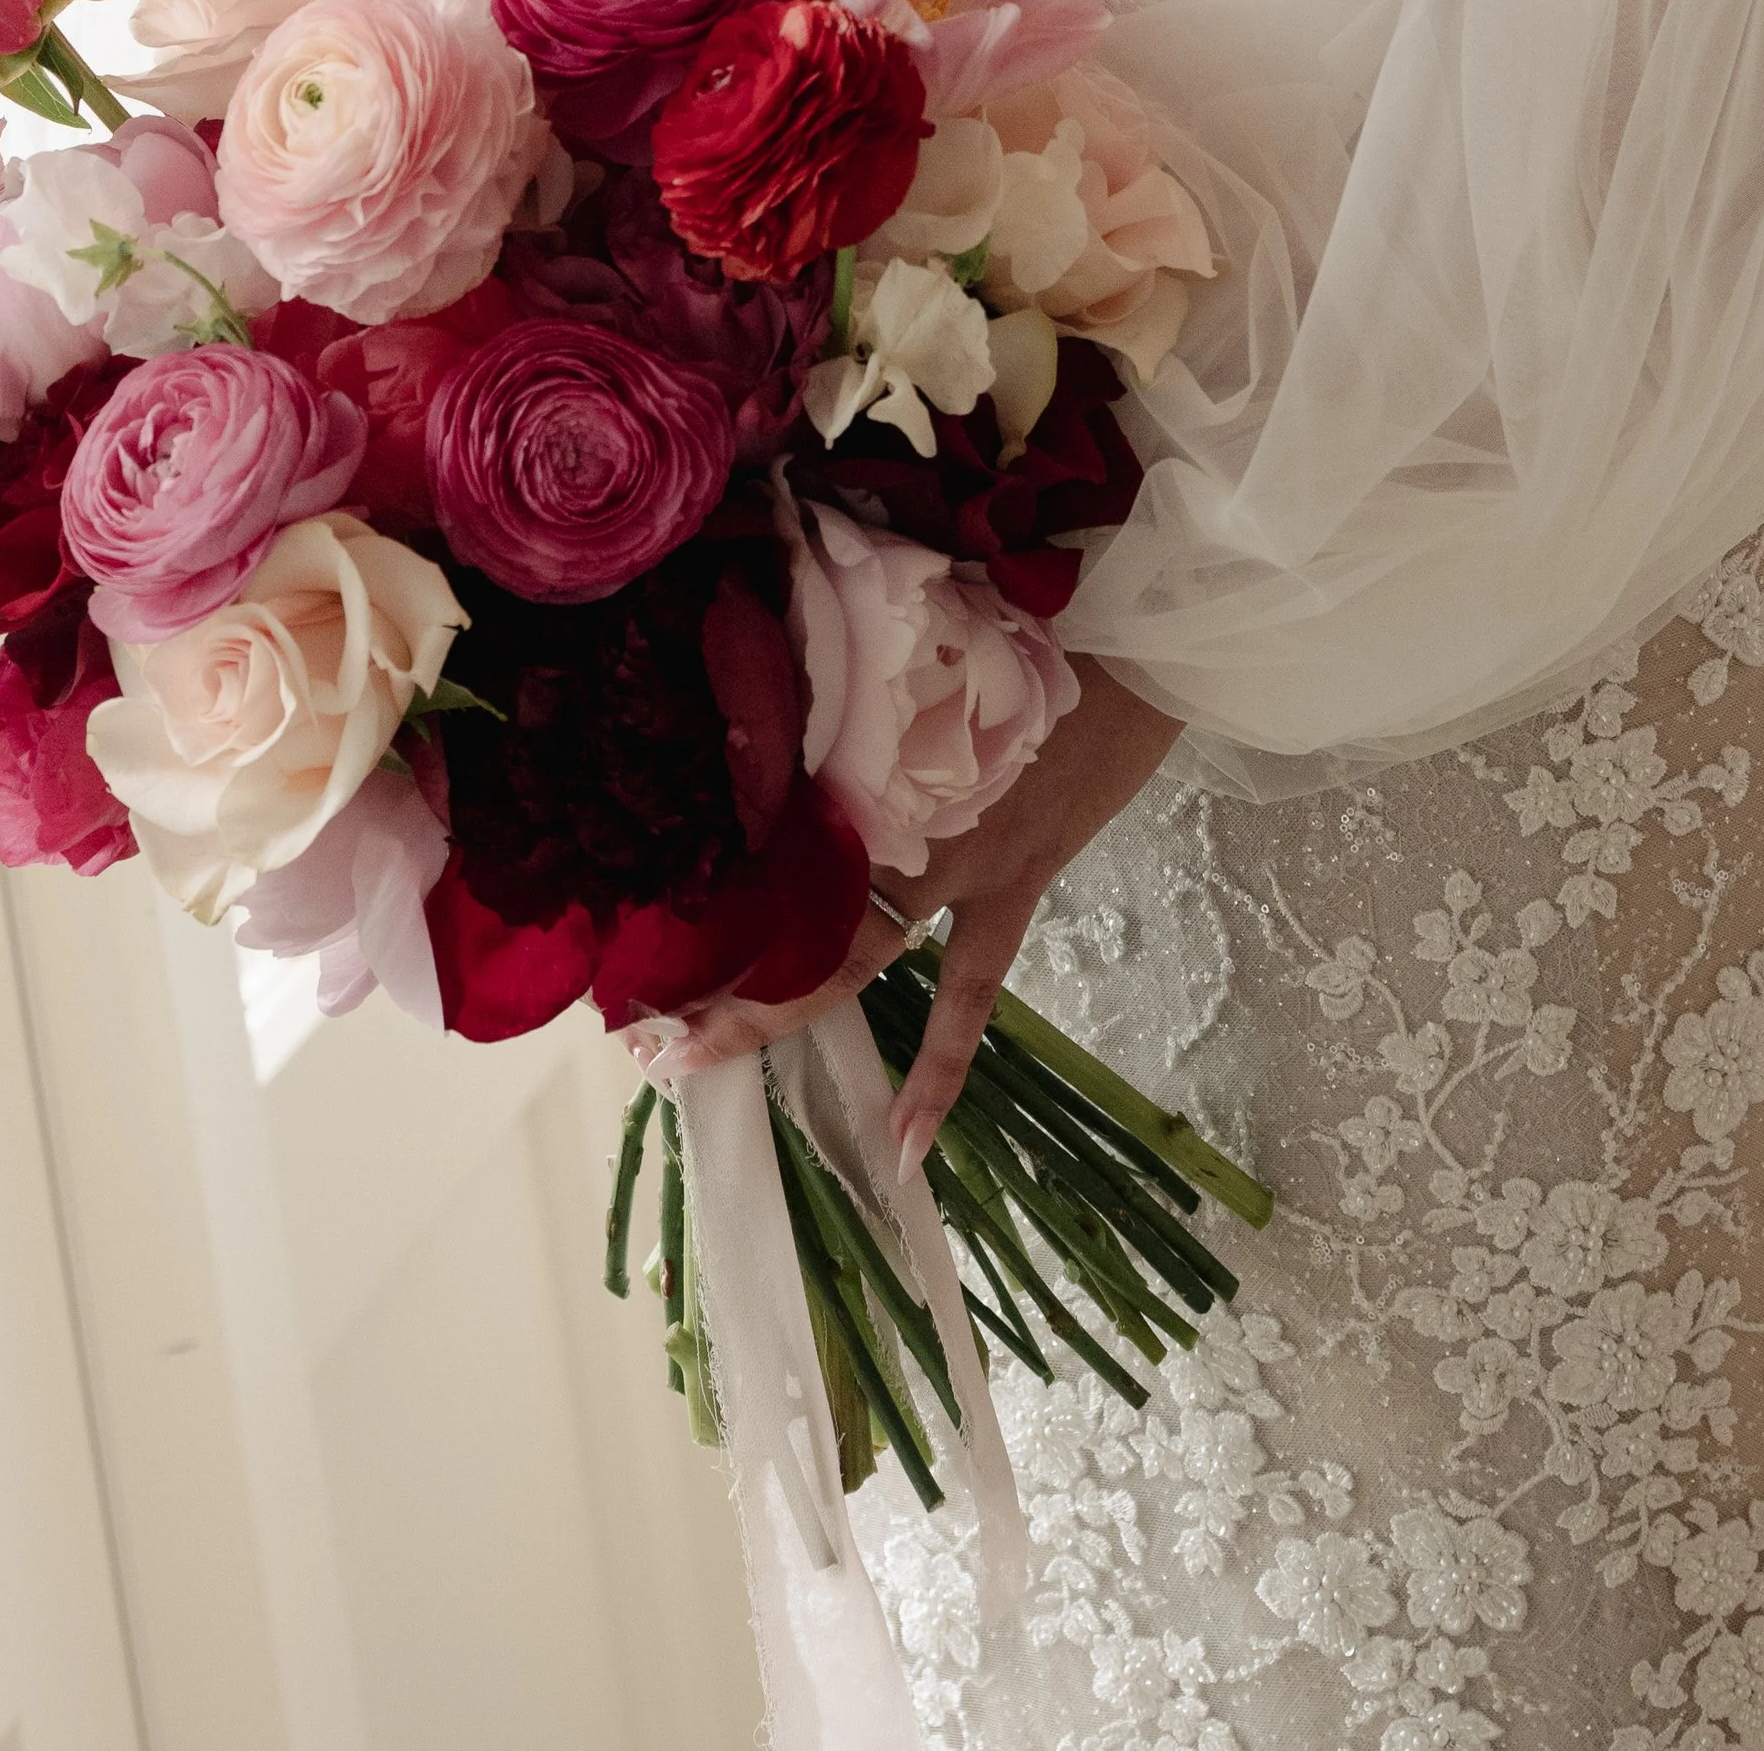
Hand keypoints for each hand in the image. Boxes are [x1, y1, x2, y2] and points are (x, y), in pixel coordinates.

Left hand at [625, 659, 1180, 1179]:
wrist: (1134, 642)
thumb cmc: (1023, 621)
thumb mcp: (913, 641)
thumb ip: (844, 675)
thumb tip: (769, 644)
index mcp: (856, 743)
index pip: (755, 818)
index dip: (692, 867)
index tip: (630, 905)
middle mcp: (890, 806)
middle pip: (783, 895)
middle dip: (709, 957)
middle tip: (635, 1017)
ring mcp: (953, 854)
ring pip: (850, 948)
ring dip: (777, 1007)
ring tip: (701, 1062)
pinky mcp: (1015, 881)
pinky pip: (970, 990)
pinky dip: (937, 1066)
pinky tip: (904, 1142)